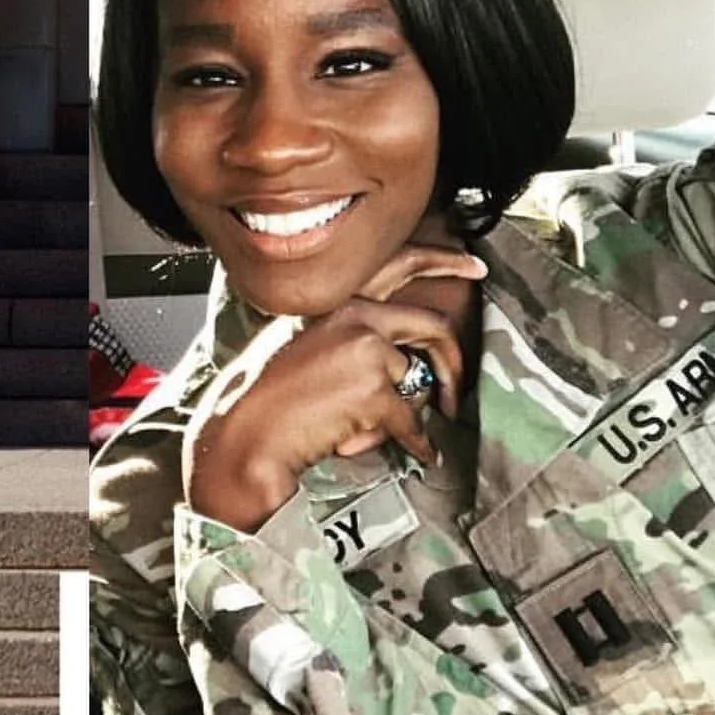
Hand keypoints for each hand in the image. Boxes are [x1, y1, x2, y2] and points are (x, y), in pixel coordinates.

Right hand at [185, 241, 486, 533]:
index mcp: (333, 300)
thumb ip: (343, 336)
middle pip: (432, 327)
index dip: (443, 261)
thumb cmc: (258, 401)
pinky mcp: (374, 389)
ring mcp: (366, 349)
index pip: (397, 264)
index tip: (473, 268)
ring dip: (407, 414)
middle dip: (454, 362)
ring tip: (386, 434)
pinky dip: (416, 442)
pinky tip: (418, 453)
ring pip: (416, 382)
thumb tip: (397, 362)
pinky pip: (410, 420)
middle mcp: (354, 314)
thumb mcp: (296, 345)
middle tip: (456, 391)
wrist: (242, 436)